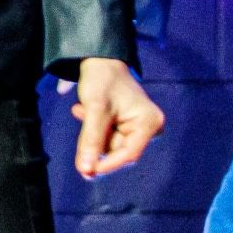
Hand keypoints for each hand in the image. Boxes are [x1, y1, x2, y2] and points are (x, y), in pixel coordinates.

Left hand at [64, 57, 162, 178]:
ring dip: (92, 131)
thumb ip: (90, 139)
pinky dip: (94, 127)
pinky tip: (85, 108)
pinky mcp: (127, 126)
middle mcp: (149, 128)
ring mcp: (139, 128)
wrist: (100, 61)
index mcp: (149, 123)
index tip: (85, 170)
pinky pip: (107, 137)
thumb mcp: (94, 109)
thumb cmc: (101, 80)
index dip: (107, 164)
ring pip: (109, 145)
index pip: (129, 155)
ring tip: (83, 108)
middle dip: (96, 139)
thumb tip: (86, 170)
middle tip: (83, 114)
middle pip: (118, 151)